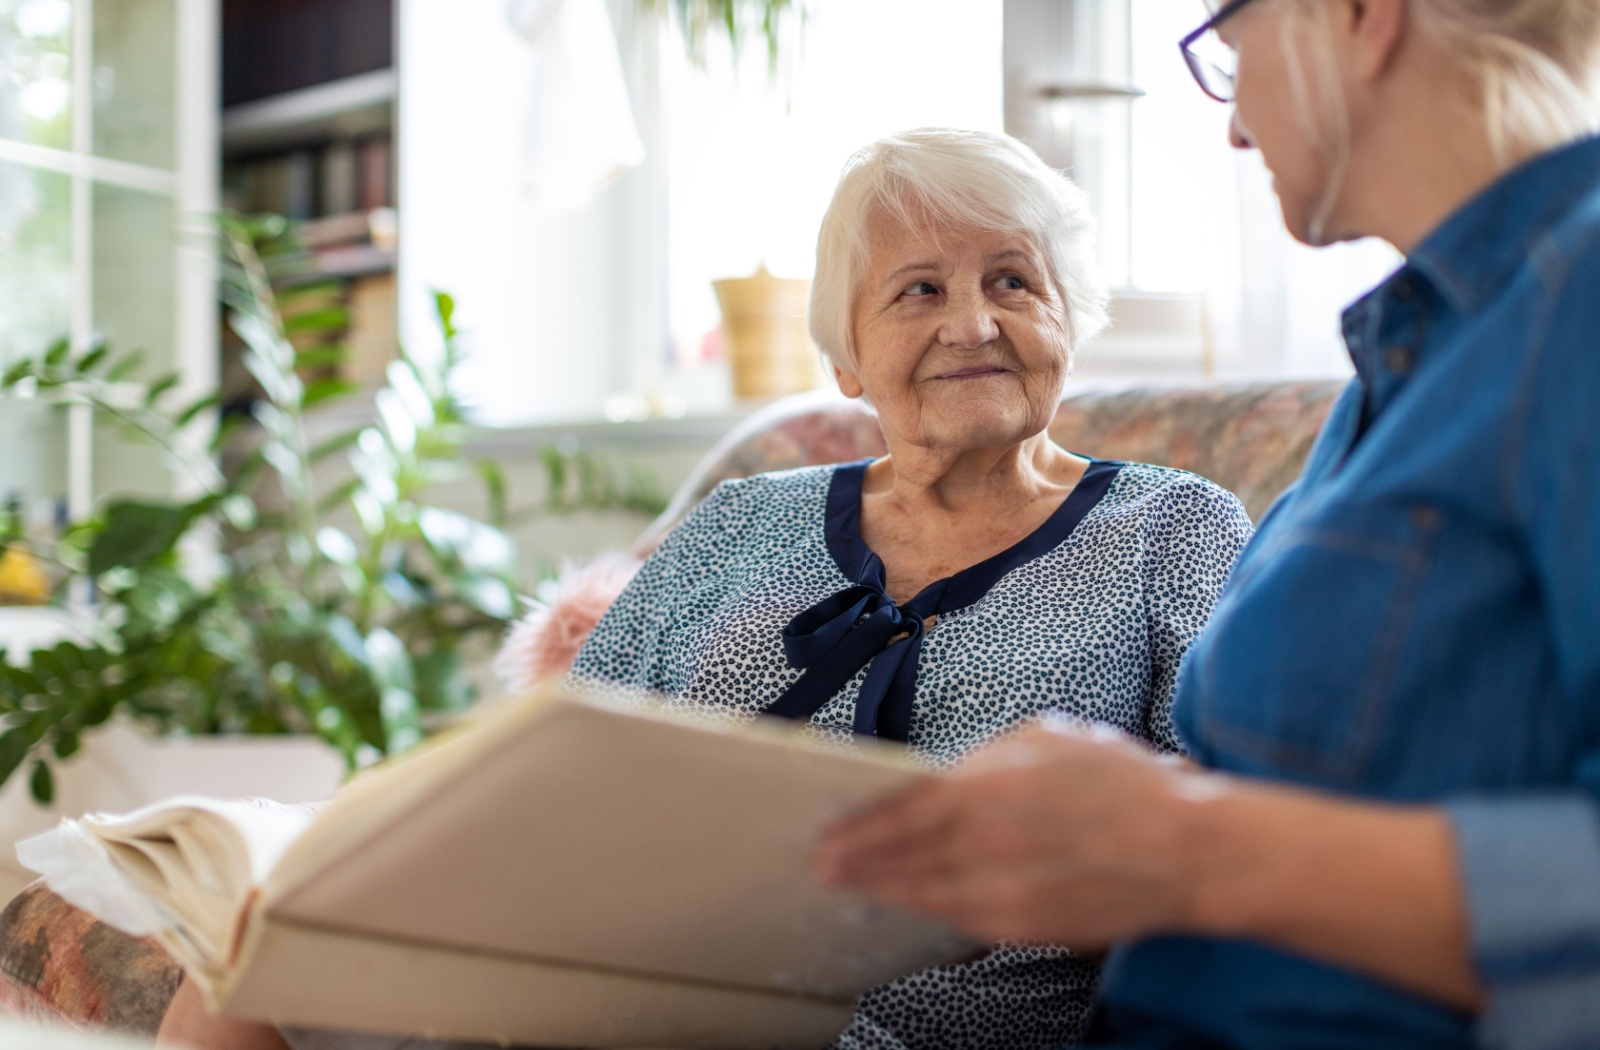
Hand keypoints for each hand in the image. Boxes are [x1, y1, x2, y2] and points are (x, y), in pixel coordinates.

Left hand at [814, 718, 1209, 947]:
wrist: (1186, 851)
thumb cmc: (1121, 784)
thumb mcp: (1045, 738)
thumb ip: (985, 757)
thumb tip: (944, 776)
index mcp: (988, 786)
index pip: (901, 811)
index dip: (858, 826)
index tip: (827, 832)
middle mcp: (986, 843)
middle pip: (901, 858)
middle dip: (856, 862)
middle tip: (823, 865)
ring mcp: (1003, 891)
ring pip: (924, 894)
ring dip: (885, 890)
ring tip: (856, 885)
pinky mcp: (1024, 927)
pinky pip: (959, 919)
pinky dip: (930, 909)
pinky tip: (914, 902)